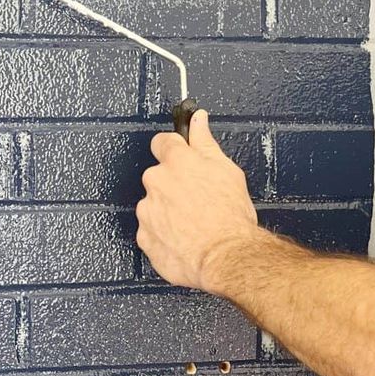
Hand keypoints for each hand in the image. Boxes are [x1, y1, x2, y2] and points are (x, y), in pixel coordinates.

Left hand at [136, 109, 257, 293]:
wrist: (226, 256)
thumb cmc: (230, 215)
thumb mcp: (226, 169)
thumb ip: (205, 141)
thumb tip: (198, 119)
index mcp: (176, 161)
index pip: (162, 142)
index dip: (173, 149)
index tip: (180, 156)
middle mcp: (156, 182)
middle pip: (158, 175)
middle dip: (173, 184)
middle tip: (198, 198)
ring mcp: (147, 212)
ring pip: (154, 204)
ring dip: (168, 210)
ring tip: (193, 222)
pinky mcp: (144, 238)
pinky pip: (151, 230)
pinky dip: (164, 233)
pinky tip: (185, 238)